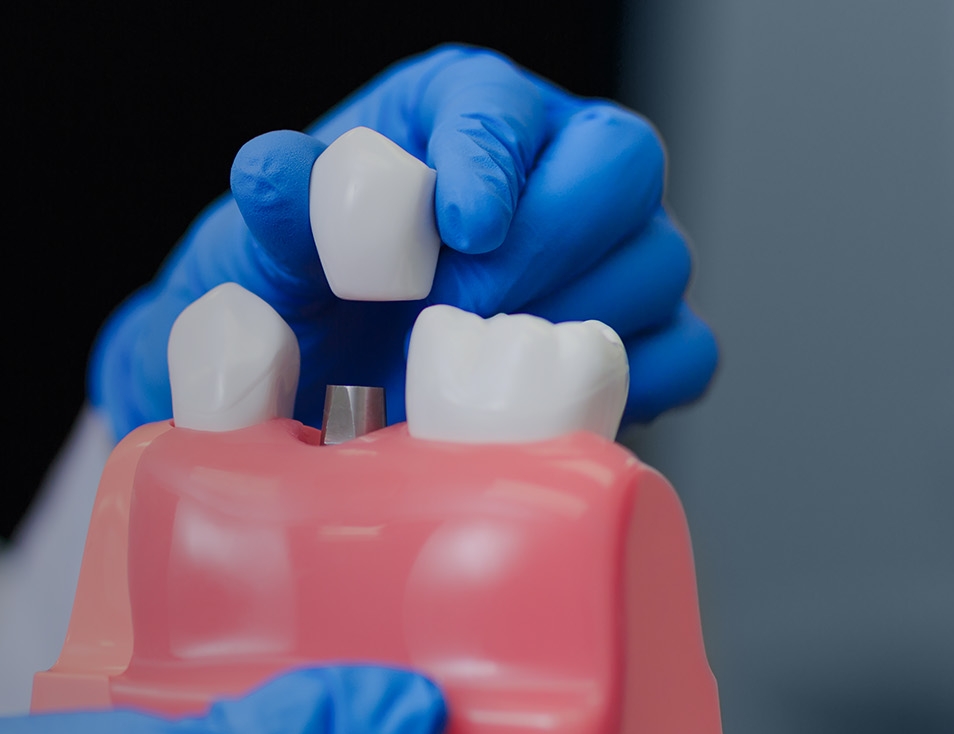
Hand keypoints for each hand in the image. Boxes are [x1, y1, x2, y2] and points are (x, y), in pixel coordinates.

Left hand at [90, 44, 716, 439]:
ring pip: (658, 260)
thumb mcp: (269, 252)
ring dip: (573, 323)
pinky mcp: (644, 332)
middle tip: (463, 309)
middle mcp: (557, 162)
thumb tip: (271, 167)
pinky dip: (629, 384)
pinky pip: (684, 353)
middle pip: (621, 162)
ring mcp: (614, 248)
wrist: (329, 380)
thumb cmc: (310, 294)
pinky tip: (546, 407)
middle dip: (547, 243)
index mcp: (465, 110)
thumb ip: (278, 209)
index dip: (490, 161)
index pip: (503, 105)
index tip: (460, 228)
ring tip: (481, 370)